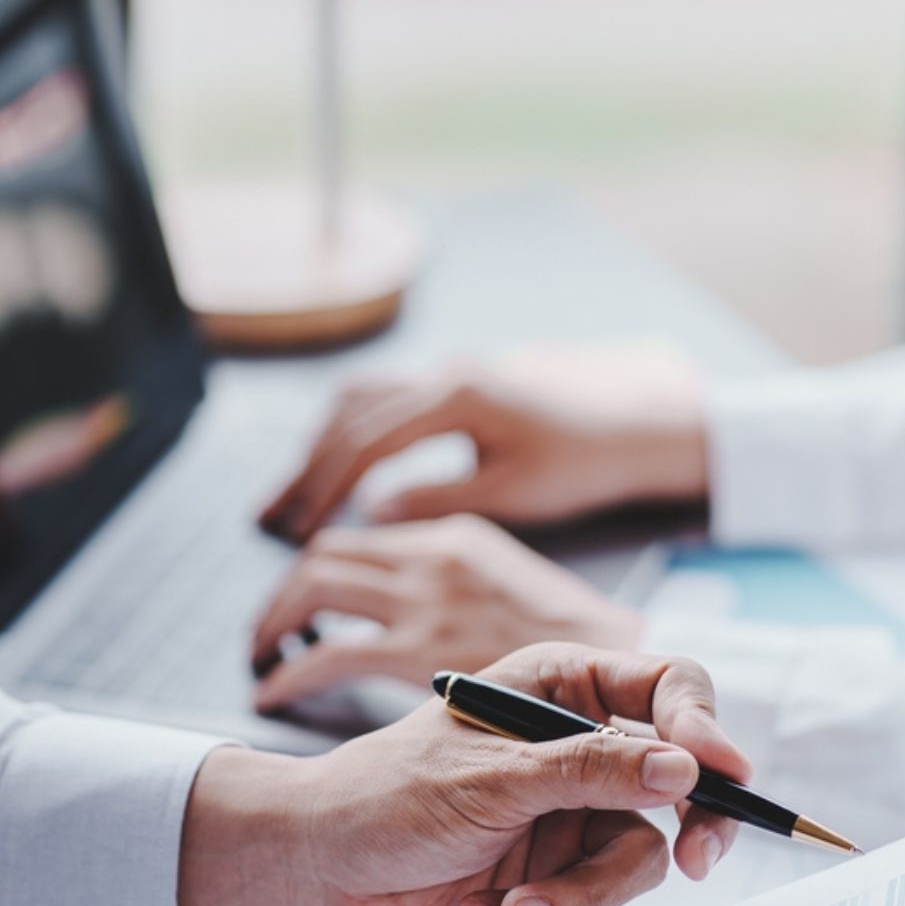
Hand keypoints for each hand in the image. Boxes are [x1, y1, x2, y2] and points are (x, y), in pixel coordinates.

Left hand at [179, 643, 749, 905]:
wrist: (324, 874)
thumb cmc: (386, 796)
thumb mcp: (490, 779)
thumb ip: (588, 771)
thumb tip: (685, 768)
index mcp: (561, 687)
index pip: (665, 686)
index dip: (705, 724)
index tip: (724, 772)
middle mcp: (579, 746)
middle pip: (681, 777)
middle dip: (690, 825)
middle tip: (696, 861)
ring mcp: (573, 813)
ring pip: (641, 854)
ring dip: (582, 891)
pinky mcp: (560, 873)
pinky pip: (597, 899)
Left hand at [251, 515, 642, 709]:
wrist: (622, 676)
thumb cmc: (577, 653)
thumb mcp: (517, 590)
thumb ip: (468, 586)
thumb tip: (438, 601)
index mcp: (457, 535)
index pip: (362, 536)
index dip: (317, 569)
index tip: (299, 602)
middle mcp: (433, 555)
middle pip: (322, 552)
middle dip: (284, 593)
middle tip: (269, 630)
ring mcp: (425, 600)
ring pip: (310, 588)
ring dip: (273, 622)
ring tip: (262, 655)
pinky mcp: (419, 652)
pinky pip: (326, 655)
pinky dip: (288, 674)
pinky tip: (271, 693)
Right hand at [259, 346, 709, 540]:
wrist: (634, 424)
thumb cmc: (584, 462)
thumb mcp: (513, 493)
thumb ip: (439, 499)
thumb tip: (371, 512)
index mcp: (458, 397)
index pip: (367, 441)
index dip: (325, 488)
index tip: (298, 529)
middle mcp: (445, 375)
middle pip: (349, 416)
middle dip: (307, 469)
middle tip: (270, 517)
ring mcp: (449, 375)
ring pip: (359, 400)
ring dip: (321, 447)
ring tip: (292, 497)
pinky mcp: (456, 388)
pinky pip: (383, 401)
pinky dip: (350, 434)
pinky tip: (338, 468)